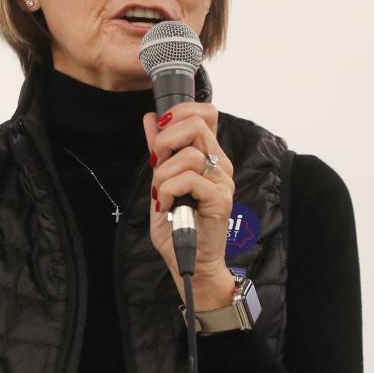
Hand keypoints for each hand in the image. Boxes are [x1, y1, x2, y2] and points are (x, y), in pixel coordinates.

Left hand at [142, 103, 236, 310]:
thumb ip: (158, 152)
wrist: (188, 260)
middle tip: (155, 164)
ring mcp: (222, 182)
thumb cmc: (177, 225)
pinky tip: (165, 205)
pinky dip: (167, 191)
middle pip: (197, 125)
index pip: (206, 114)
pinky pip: (189, 180)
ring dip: (163, 174)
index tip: (159, 130)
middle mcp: (220, 165)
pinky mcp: (220, 200)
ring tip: (160, 194)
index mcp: (208, 157)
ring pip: (190, 154)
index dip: (181, 112)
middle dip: (165, 141)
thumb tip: (151, 119)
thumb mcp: (160, 182)